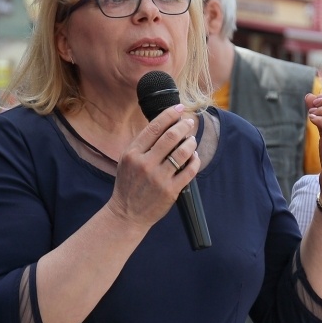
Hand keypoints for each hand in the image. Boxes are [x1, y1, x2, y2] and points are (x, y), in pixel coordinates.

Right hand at [105, 105, 199, 230]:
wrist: (127, 214)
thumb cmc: (128, 185)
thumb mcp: (126, 161)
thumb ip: (141, 144)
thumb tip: (163, 124)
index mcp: (132, 154)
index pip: (154, 127)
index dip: (169, 115)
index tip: (179, 108)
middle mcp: (144, 164)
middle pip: (171, 137)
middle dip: (184, 126)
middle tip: (189, 123)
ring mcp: (158, 178)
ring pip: (182, 153)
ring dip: (191, 143)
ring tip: (192, 140)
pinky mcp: (170, 191)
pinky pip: (189, 171)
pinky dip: (195, 161)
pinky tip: (194, 157)